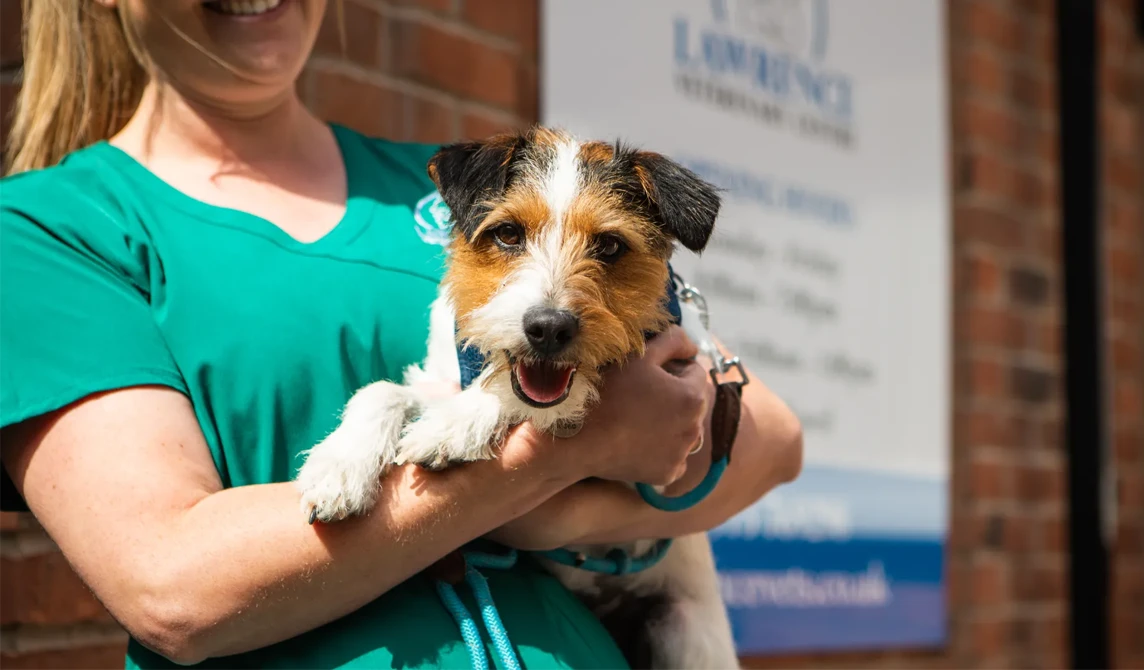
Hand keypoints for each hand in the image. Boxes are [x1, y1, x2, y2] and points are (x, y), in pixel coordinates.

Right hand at [560, 325, 709, 486]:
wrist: (579, 440)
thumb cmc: (608, 392)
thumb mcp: (640, 355)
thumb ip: (673, 341)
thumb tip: (694, 347)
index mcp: (693, 397)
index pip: (695, 372)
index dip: (672, 367)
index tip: (648, 373)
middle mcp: (695, 428)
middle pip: (691, 402)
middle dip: (674, 396)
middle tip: (640, 395)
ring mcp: (681, 454)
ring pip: (683, 429)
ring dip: (670, 423)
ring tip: (638, 418)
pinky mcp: (667, 474)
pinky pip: (673, 456)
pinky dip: (661, 450)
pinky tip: (638, 442)